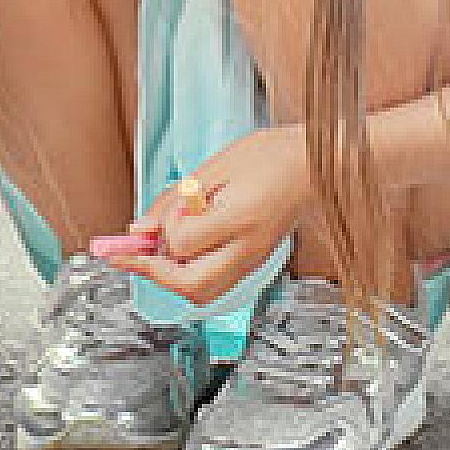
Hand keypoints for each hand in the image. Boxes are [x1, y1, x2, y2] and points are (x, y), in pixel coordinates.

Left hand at [111, 126, 310, 305]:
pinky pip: (217, 282)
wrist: (316, 164)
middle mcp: (248, 248)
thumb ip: (173, 201)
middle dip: (155, 273)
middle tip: (133, 256)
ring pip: (204, 293)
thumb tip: (140, 230)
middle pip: (191, 286)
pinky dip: (192, 274)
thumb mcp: (213, 167)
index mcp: (239, 219)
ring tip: (158, 254)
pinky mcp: (255, 261)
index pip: (181, 244)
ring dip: (173, 279)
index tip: (142, 226)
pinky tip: (184, 251)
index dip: (158, 231)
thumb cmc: (273, 156)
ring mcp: (254, 260)